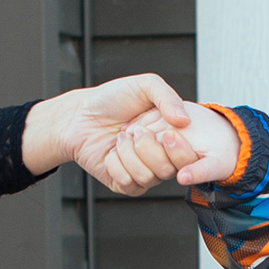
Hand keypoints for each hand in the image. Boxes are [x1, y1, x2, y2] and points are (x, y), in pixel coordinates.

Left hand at [22, 75, 194, 191]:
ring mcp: (142, 172)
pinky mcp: (123, 183)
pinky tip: (110, 152)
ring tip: (120, 138)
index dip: (179, 148)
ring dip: (128, 154)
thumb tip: (184, 121)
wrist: (79, 115)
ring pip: (148, 177)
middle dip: (148, 147)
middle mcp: (159, 157)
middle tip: (134, 130)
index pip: (189, 155)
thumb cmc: (111, 99)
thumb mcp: (145, 85)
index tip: (167, 133)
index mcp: (170, 137)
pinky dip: (116, 164)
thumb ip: (168, 97)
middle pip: (169, 170)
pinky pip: (128, 182)